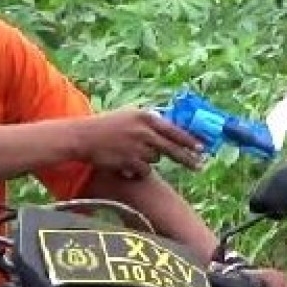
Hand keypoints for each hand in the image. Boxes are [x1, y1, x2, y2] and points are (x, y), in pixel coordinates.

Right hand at [73, 109, 204, 178]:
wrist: (84, 137)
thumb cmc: (107, 126)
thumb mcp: (129, 116)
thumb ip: (149, 122)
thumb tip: (170, 129)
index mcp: (146, 117)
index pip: (174, 130)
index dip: (190, 141)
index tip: (202, 148)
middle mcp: (144, 131)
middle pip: (172, 148)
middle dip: (187, 158)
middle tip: (200, 166)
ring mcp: (137, 147)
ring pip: (155, 160)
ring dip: (147, 159)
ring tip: (130, 153)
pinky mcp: (129, 161)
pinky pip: (143, 170)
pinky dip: (137, 169)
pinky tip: (125, 163)